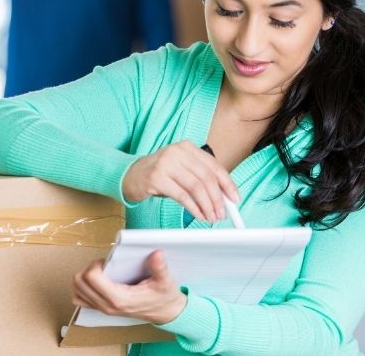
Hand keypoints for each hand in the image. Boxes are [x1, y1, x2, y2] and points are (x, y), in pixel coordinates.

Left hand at [72, 249, 186, 324]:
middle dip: (89, 268)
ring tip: (100, 272)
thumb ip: (160, 267)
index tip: (108, 261)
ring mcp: (103, 309)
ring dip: (84, 277)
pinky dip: (82, 288)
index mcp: (119, 298)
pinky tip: (96, 282)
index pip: (91, 278)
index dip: (96, 264)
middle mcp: (107, 305)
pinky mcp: (102, 309)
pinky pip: (80, 299)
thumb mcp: (165, 281)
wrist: (165, 313)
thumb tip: (156, 253)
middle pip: (79, 282)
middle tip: (104, 265)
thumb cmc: (163, 297)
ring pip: (77, 291)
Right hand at [122, 140, 239, 222]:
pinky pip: (182, 196)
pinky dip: (194, 208)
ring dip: (207, 205)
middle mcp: (177, 151)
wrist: (129, 175)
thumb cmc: (159, 174)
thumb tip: (224, 197)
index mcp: (187, 147)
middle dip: (218, 199)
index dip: (227, 184)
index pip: (214, 166)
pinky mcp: (157, 178)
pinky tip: (198, 215)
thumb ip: (200, 178)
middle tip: (222, 214)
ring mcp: (166, 163)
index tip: (235, 199)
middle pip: (206, 177)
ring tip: (211, 217)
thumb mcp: (181, 170)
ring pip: (196, 187)